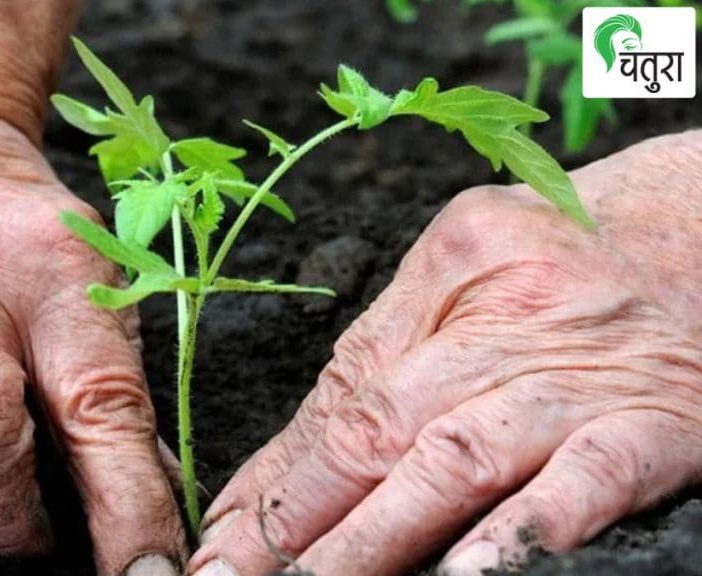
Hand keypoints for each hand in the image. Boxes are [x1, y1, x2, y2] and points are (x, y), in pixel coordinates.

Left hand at [189, 131, 701, 575]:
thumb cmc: (574, 255)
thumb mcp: (466, 271)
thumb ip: (384, 356)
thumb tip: (285, 464)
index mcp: (445, 272)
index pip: (342, 390)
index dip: (277, 473)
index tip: (225, 533)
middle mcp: (501, 320)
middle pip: (381, 427)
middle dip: (301, 516)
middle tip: (236, 574)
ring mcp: (576, 375)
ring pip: (457, 458)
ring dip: (377, 536)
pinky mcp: (653, 422)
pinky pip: (585, 479)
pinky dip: (523, 531)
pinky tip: (469, 575)